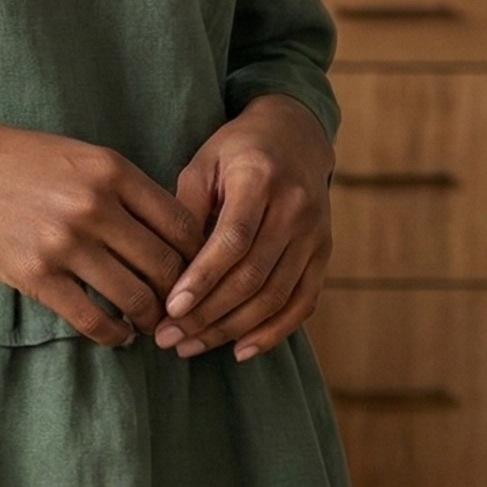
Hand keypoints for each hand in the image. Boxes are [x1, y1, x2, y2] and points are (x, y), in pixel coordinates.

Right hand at [0, 116, 202, 345]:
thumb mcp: (73, 152)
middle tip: (179, 306)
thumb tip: (165, 227)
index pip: (181, 222)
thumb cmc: (7, 156)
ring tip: (150, 324)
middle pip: (166, 264)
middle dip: (180, 292)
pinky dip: (114, 335)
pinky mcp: (35, 275)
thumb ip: (118, 184)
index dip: (198, 254)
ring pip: (135, 297)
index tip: (194, 269)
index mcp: (110, 169)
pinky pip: (92, 319)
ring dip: (150, 319)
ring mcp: (65, 243)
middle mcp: (94, 205)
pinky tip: (118, 335)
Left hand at [157, 95, 333, 362]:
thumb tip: (164, 265)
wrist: (295, 137)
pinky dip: (274, 332)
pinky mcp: (323, 254)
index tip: (171, 308)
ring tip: (191, 346)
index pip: (233, 240)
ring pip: (275, 296)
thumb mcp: (202, 163)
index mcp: (260, 179)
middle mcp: (295, 209)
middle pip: (253, 276)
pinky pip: (303, 303)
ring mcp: (315, 234)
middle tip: (169, 337)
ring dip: (232, 329)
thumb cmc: (235, 151)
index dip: (203, 278)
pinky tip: (240, 350)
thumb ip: (185, 209)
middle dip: (208, 314)